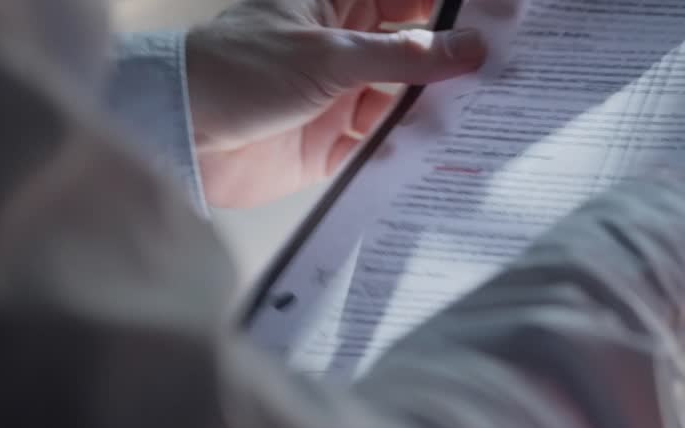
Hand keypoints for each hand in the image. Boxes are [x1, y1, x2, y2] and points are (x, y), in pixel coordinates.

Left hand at [186, 0, 487, 207]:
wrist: (179, 137)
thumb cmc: (235, 72)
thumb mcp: (328, 56)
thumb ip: (402, 56)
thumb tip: (468, 47)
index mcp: (335, 4)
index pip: (405, 0)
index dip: (448, 10)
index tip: (497, 19)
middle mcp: (340, 47)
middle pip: (411, 51)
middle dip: (452, 62)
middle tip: (504, 72)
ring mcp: (336, 96)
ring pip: (401, 101)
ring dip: (433, 110)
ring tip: (483, 117)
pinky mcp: (328, 146)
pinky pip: (380, 147)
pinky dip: (405, 151)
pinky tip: (439, 155)